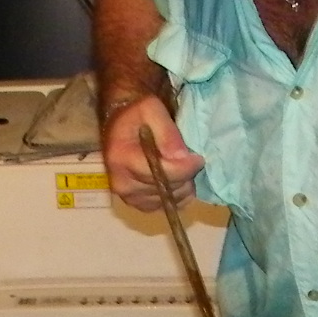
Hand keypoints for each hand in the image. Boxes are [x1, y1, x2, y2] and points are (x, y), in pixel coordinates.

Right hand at [101, 95, 204, 211]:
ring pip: (169, 199)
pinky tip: (177, 179)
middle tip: (189, 159)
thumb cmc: (135, 114)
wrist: (119, 123)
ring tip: (181, 167)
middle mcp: (122, 183)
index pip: (162, 173)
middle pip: (167, 188)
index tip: (198, 158)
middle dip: (185, 175)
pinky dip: (176, 195)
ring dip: (182, 185)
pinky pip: (165, 206)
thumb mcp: (152, 110)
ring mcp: (128, 196)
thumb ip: (168, 132)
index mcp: (122, 158)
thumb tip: (182, 158)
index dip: (186, 168)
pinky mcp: (136, 203)